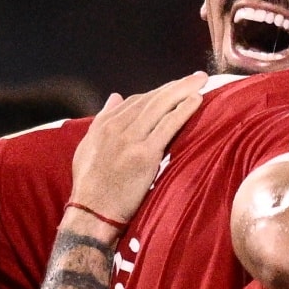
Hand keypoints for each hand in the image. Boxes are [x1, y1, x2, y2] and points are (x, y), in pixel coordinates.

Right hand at [68, 73, 209, 229]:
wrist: (92, 212)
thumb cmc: (90, 186)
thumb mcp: (88, 147)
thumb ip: (102, 120)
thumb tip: (115, 97)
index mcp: (104, 125)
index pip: (136, 101)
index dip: (158, 92)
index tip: (176, 88)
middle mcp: (117, 127)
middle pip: (151, 99)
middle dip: (175, 85)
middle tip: (197, 77)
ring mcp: (131, 139)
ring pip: (160, 107)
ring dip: (183, 90)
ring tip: (201, 81)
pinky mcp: (144, 154)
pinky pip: (167, 126)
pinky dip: (182, 111)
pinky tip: (196, 101)